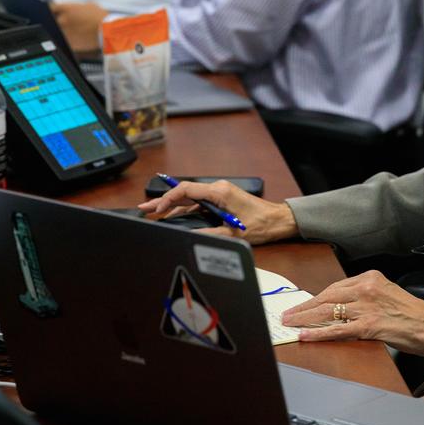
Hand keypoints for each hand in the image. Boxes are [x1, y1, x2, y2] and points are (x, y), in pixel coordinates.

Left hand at [51, 0, 107, 52]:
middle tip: (70, 22)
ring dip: (64, 30)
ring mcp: (64, 33)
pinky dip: (70, 39)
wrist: (107, 31)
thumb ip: (78, 6)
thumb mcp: (90, 5)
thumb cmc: (100, 18)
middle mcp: (62, 20)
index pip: (51, 7)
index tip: (54, 11)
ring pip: (59, 31)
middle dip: (59, 20)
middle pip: (53, 20)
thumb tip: (76, 8)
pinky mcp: (69, 43)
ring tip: (76, 30)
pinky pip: (65, 40)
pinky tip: (79, 37)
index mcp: (66, 9)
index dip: (53, 9)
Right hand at [138, 179, 297, 244]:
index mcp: (219, 192)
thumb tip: (188, 236)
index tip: (156, 208)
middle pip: (184, 193)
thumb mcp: (233, 233)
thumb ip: (209, 234)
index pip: (186, 190)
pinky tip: (172, 215)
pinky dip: (183, 209)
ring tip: (153, 212)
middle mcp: (218, 189)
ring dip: (172, 205)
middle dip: (164, 201)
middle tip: (144, 208)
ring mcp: (219, 193)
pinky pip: (198, 203)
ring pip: (190, 198)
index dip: (168, 198)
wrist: (279, 220)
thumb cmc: (261, 224)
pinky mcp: (221, 200)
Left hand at [280, 270, 423, 355]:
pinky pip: (338, 329)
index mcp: (371, 278)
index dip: (315, 298)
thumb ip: (366, 298)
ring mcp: (368, 306)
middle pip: (327, 296)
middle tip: (287, 314)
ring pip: (328, 311)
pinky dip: (318, 333)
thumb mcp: (388, 297)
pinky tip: (305, 335)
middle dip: (304, 307)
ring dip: (305, 319)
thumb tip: (341, 309)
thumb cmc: (415, 316)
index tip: (301, 304)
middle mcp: (368, 288)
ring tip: (289, 324)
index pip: (335, 287)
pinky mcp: (370, 325)